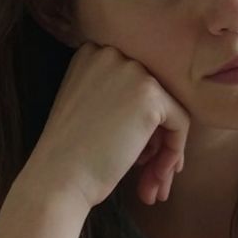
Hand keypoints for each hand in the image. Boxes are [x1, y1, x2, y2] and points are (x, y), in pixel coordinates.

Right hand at [22, 43, 189, 212]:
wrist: (57, 179)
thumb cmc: (71, 155)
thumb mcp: (91, 109)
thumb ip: (122, 99)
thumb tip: (165, 113)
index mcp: (93, 54)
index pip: (137, 85)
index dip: (141, 123)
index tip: (136, 154)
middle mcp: (112, 54)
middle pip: (155, 96)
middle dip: (155, 139)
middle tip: (148, 172)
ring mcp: (132, 72)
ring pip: (170, 111)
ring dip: (164, 150)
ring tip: (153, 183)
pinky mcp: (150, 96)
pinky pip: (180, 123)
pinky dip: (173, 152)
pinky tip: (156, 178)